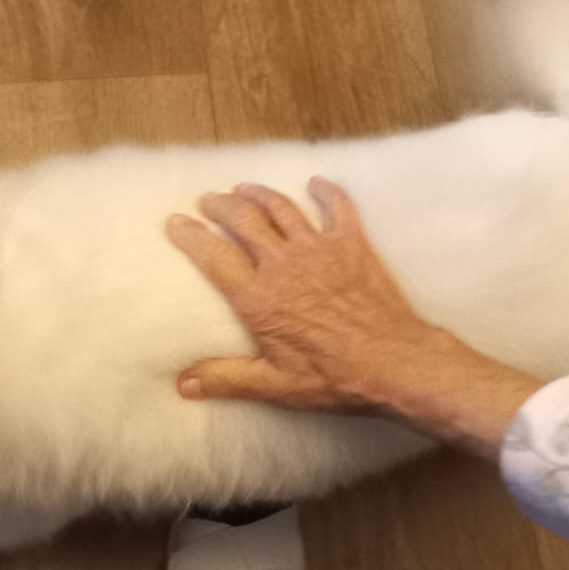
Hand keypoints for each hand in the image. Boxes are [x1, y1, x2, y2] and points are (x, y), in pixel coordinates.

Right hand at [167, 178, 440, 412]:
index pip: (213, 256)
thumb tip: (182, 383)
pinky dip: (325, 191)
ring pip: (281, 208)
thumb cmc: (333, 377)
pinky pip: (337, 206)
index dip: (190, 236)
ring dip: (259, 193)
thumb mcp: (274, 386)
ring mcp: (318, 248)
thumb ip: (226, 379)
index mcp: (259, 297)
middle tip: (209, 200)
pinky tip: (316, 183)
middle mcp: (283, 264)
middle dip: (221, 205)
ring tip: (244, 188)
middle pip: (244, 220)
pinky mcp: (351, 243)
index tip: (175, 222)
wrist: (393, 361)